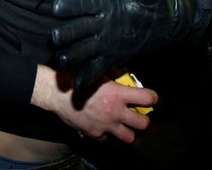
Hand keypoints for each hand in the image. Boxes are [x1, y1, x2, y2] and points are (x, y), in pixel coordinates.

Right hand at [31, 65, 156, 142]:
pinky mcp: (95, 133)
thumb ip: (114, 74)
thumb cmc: (76, 79)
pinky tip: (106, 128)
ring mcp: (105, 125)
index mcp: (118, 94)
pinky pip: (108, 140)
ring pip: (129, 137)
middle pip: (143, 123)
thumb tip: (123, 74)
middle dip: (145, 120)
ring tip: (128, 127)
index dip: (154, 98)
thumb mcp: (97, 72)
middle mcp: (115, 111)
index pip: (147, 98)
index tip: (155, 99)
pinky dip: (109, 135)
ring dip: (130, 132)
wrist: (56, 93)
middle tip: (142, 116)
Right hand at [51, 0, 192, 89]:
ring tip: (65, 60)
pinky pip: (92, 68)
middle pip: (74, 28)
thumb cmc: (156, 4)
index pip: (82, 3)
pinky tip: (78, 85)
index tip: (58, 8)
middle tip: (58, 37)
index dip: (70, 5)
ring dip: (70, 55)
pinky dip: (84, 77)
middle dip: (65, 32)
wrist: (163, 24)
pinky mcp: (107, 58)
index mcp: (103, 3)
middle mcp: (97, 22)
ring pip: (78, 50)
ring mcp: (100, 42)